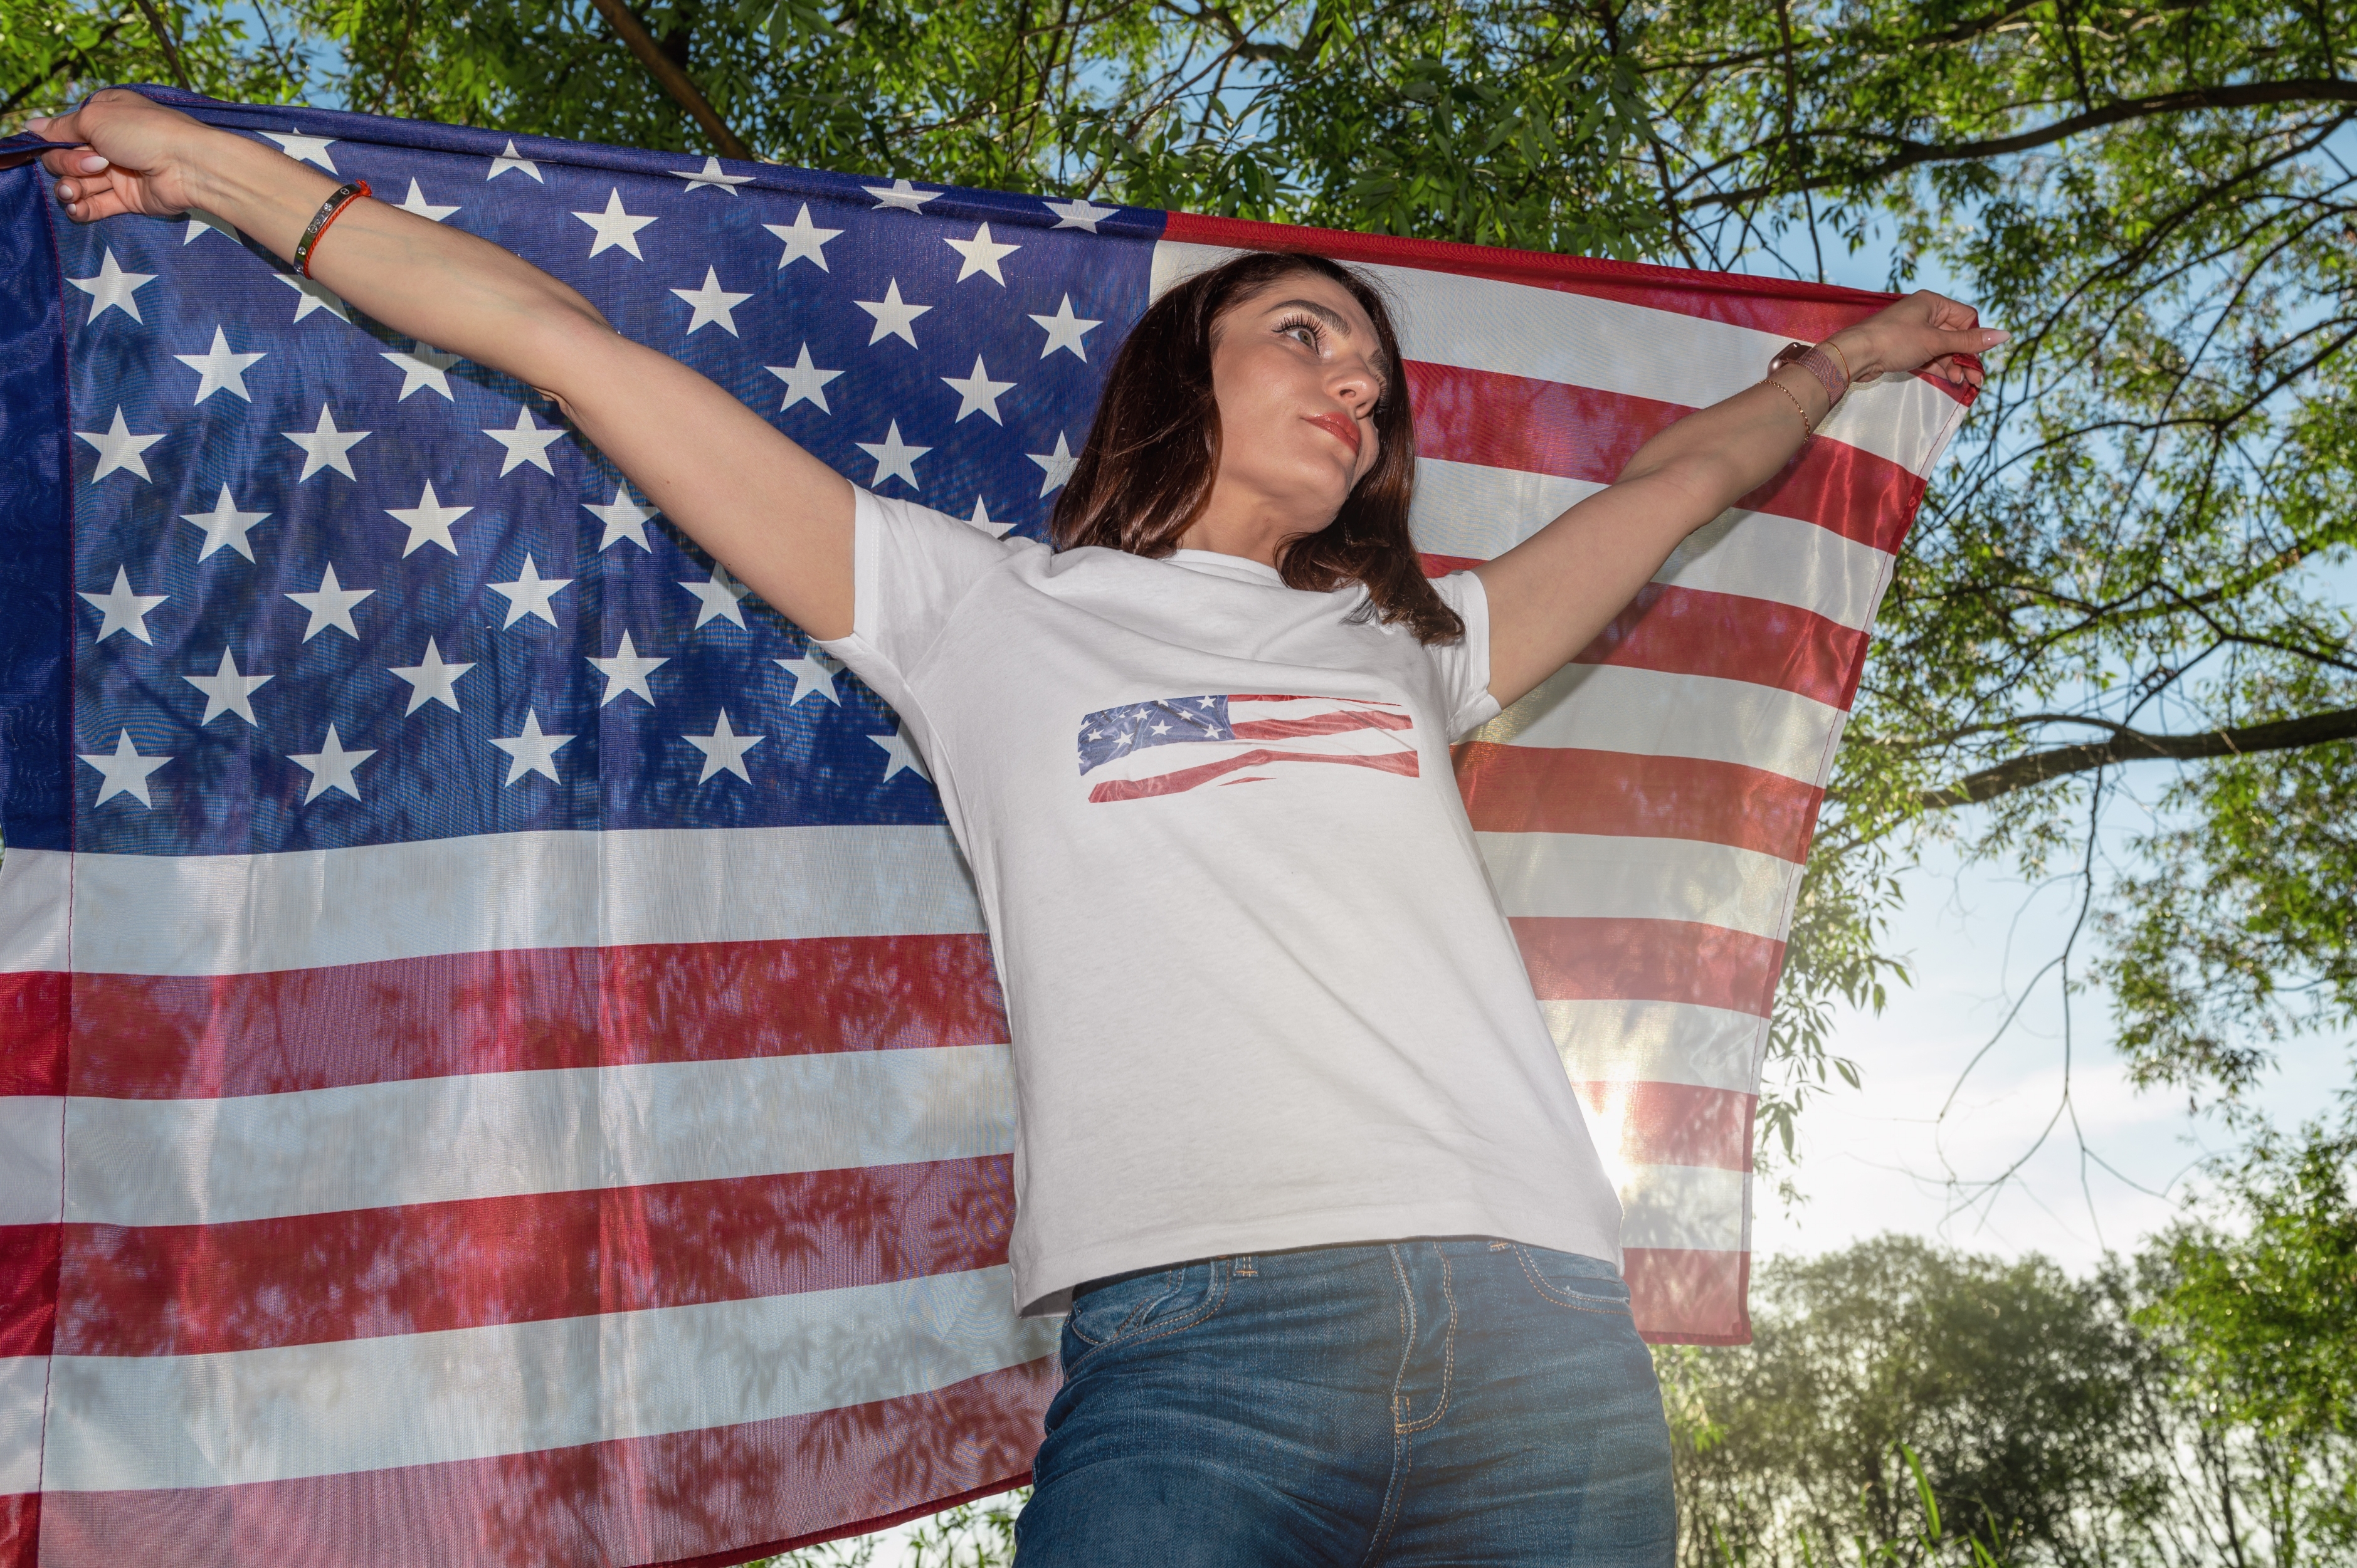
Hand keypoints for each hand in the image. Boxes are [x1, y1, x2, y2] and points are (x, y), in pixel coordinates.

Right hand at [29, 88, 215, 222]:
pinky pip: (95, 205)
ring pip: (77, 183)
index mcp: (103, 114)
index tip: (46, 146)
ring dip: (70, 188)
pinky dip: (81, 208)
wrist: (188, 165)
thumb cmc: (143, 131)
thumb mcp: (95, 117)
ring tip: (74, 192)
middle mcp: (109, 142)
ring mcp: (118, 172)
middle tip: (94, 165)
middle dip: (67, 165)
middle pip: (65, 159)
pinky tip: (76, 208)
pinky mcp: (127, 199)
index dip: (52, 141)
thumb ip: (62, 127)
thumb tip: (31, 125)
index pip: (63, 130)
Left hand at [1833, 290, 2006, 389]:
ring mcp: (1914, 331)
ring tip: (1964, 383)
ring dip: (1955, 365)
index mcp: (1933, 302)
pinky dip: (1940, 366)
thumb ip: (1970, 341)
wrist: (1854, 355)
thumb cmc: (1894, 341)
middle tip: (1977, 380)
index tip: (1978, 358)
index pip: (1966, 317)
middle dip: (1966, 357)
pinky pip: (1929, 356)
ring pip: (1943, 348)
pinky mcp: (1904, 348)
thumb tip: (2005, 335)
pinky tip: (1951, 380)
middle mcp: (1924, 314)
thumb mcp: (1936, 341)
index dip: (1975, 338)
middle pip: (1956, 335)